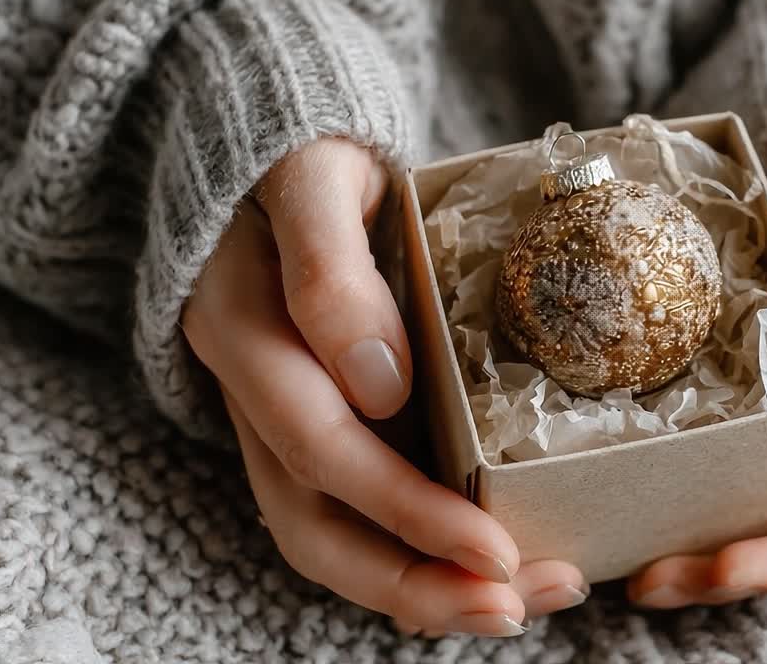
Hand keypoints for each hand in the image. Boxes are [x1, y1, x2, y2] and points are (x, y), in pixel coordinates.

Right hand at [183, 139, 587, 635]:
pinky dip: (415, 557)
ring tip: (520, 604)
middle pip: (318, 529)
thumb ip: (331, 271)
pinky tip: (484, 573)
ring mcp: (283, 422)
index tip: (495, 551)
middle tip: (517, 605)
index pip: (323, 451)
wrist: (276, 160)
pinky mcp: (319, 429)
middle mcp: (256, 399)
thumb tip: (379, 383)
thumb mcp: (315, 182)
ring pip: (333, 539)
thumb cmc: (305, 161)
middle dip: (416, 585)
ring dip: (421, 590)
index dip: (406, 512)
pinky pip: (353, 515)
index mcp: (246, 338)